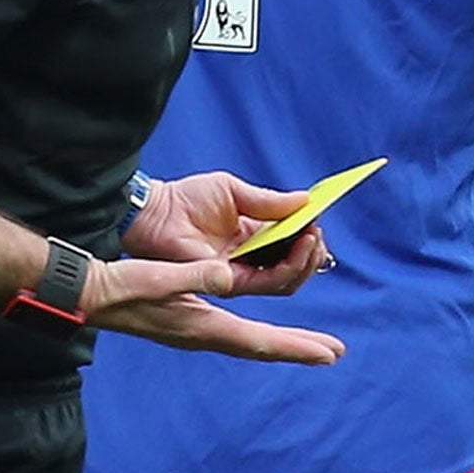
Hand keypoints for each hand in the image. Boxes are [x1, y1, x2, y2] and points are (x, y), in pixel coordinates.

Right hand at [79, 249, 345, 363]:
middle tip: (334, 353)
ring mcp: (197, 332)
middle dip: (299, 347)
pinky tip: (265, 332)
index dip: (296, 347)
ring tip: (311, 343)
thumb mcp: (161, 276)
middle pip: (262, 345)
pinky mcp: (190, 324)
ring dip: (283, 341)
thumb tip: (228, 275)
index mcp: (203, 326)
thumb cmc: (123, 285)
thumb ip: (197, 276)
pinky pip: (236, 333)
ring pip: (251, 340)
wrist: (91, 296)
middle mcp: (205, 335)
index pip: (260, 341)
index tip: (328, 354)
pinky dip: (260, 334)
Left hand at [129, 171, 324, 268]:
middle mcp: (250, 258)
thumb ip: (269, 201)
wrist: (155, 211)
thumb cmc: (187, 197)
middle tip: (317, 233)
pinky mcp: (230, 282)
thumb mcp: (234, 191)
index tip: (318, 219)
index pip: (291, 244)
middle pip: (294, 266)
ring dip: (306, 260)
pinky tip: (299, 245)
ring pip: (287, 279)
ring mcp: (241, 272)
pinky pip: (268, 282)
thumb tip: (307, 201)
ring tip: (312, 238)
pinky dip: (289, 267)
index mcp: (253, 236)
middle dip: (313, 252)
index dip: (309, 236)